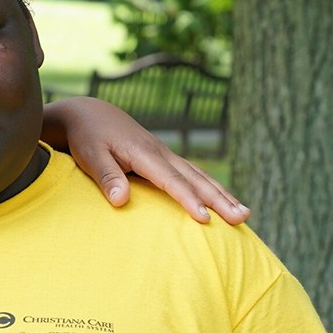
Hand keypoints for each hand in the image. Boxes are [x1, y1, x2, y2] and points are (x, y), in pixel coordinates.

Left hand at [42, 96, 248, 223]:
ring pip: (200, 175)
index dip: (189, 200)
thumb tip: (121, 200)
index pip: (172, 180)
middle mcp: (161, 153)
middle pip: (196, 179)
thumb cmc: (88, 138)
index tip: (205, 219)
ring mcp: (165, 154)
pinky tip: (223, 200)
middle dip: (220, 199)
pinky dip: (211, 187)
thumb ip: (106, 177)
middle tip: (242, 218)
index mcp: (144, 154)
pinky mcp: (164, 157)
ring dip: (223, 194)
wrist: (91, 114)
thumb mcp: (90, 157)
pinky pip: (193, 174)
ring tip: (244, 214)